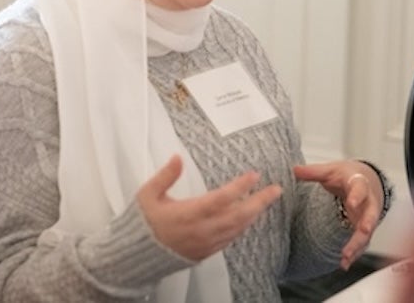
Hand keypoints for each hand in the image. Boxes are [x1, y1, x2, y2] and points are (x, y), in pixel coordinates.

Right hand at [136, 154, 282, 261]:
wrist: (137, 256)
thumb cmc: (143, 223)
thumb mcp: (147, 195)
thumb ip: (165, 176)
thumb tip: (178, 157)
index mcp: (187, 214)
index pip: (221, 199)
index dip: (239, 187)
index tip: (254, 175)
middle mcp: (201, 230)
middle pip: (238, 216)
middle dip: (260, 201)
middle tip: (276, 189)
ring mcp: (205, 243)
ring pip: (237, 228)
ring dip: (254, 213)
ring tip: (267, 199)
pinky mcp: (206, 252)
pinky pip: (230, 238)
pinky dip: (243, 226)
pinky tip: (249, 216)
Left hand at [293, 161, 382, 269]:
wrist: (365, 180)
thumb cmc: (347, 176)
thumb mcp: (331, 170)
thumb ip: (314, 172)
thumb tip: (294, 170)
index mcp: (359, 184)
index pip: (360, 189)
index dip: (357, 196)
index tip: (352, 203)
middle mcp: (368, 202)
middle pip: (371, 214)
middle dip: (367, 224)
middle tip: (363, 231)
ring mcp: (367, 217)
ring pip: (367, 233)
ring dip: (357, 245)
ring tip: (345, 257)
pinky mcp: (364, 228)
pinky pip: (361, 243)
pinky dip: (354, 254)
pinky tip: (344, 264)